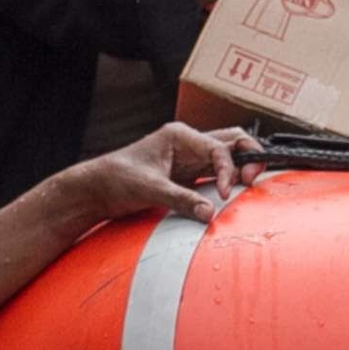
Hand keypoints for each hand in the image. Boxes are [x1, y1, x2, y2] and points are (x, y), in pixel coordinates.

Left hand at [63, 123, 254, 229]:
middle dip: (248, 156)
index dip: (228, 170)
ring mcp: (189, 158)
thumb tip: (209, 213)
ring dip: (240, 167)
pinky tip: (229, 193)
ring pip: (228, 155)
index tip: (225, 194)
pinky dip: (228, 180)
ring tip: (246, 184)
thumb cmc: (116, 179)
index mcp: (179, 135)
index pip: (218, 148)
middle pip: (232, 141)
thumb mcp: (149, 190)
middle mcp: (188, 143)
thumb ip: (181, 200)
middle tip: (251, 179)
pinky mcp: (188, 174)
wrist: (97, 189)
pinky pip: (216, 173)